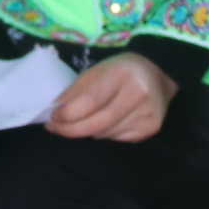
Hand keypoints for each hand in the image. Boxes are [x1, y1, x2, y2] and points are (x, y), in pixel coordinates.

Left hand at [46, 52, 176, 141]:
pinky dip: (104, 133)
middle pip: (97, 123)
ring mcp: (148, 113)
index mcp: (121, 74)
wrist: (156, 73)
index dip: (68, 113)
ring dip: (86, 131)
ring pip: (105, 133)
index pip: (90, 101)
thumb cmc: (119, 70)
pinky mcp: (152, 127)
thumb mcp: (95, 71)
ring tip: (78, 123)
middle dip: (71, 129)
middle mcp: (138, 94)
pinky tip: (102, 123)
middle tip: (55, 128)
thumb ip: (75, 91)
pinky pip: (118, 138)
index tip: (51, 118)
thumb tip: (55, 112)